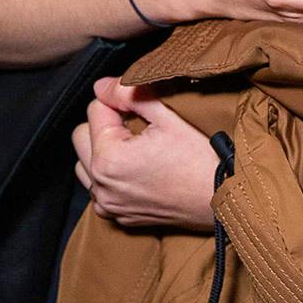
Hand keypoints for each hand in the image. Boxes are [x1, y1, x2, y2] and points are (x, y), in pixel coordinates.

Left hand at [70, 78, 219, 229]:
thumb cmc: (200, 159)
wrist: (220, 198)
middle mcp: (102, 185)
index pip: (95, 109)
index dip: (119, 101)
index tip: (142, 107)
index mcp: (109, 157)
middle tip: (136, 125)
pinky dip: (109, 176)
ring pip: (84, 164)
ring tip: (133, 147)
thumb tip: (102, 85)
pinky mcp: (117, 216)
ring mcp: (108, 204)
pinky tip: (135, 169)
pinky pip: (98, 189)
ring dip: (101, 151)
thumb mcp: (167, 117)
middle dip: (104, 125)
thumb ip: (129, 95)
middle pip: (82, 136)